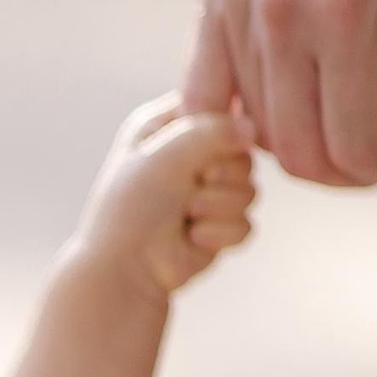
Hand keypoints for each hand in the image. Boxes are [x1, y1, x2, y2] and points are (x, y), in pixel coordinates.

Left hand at [72, 95, 259, 298]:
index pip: (217, 107)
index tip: (201, 148)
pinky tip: (193, 239)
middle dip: (220, 175)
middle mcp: (187, 156)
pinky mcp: (218, 227)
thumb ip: (212, 130)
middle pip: (242, 152)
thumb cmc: (133, 207)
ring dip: (218, 206)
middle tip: (189, 189)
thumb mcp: (166, 154)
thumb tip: (252, 128)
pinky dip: (221, 234)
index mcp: (166, 127)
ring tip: (187, 215)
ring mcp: (205, 193)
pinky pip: (247, 224)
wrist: (124, 269)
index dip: (219, 128)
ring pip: (251, 190)